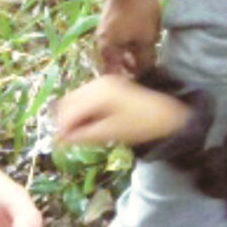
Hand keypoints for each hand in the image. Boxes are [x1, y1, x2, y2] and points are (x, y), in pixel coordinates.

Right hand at [55, 76, 189, 146]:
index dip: (61, 129)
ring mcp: (102, 82)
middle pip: (68, 102)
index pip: (69, 111)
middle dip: (64, 121)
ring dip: (73, 116)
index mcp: (98, 93)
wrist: (169, 115)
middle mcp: (97, 83)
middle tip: (65, 141)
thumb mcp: (110, 133)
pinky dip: (83, 111)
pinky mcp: (108, 86)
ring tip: (76, 135)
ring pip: (75, 99)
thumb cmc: (141, 126)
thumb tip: (60, 139)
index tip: (57, 144)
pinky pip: (86, 98)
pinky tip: (87, 124)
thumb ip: (83, 135)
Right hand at [94, 0, 159, 76]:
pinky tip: (142, 42)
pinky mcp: (109, 21)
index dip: (127, 83)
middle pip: (113, 65)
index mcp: (106, 51)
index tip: (142, 85)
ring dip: (129, 57)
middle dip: (129, 71)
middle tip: (147, 73)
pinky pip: (117, 40)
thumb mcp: (146, 40)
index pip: (114, 77)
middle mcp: (100, 42)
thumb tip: (146, 75)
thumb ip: (145, 61)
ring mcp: (103, 31)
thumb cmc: (138, 11)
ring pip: (116, 52)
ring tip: (147, 58)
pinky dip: (128, 46)